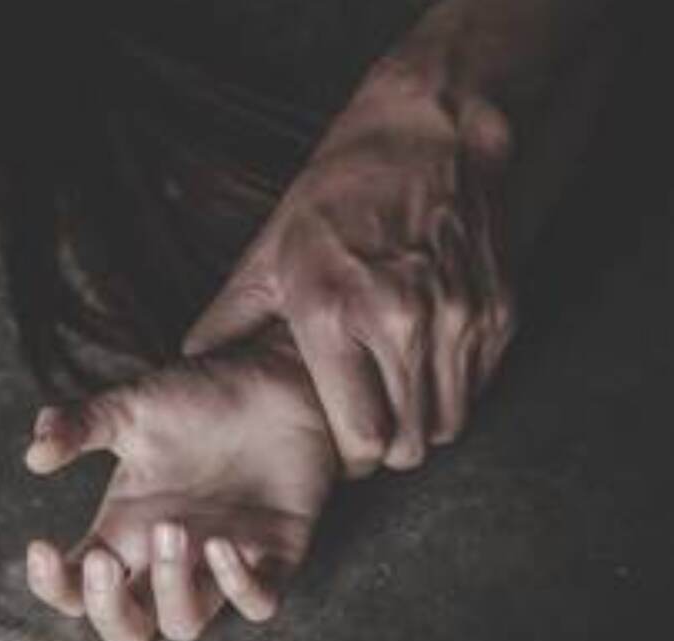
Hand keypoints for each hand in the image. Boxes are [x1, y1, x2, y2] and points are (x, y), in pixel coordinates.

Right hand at [23, 332, 338, 640]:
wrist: (276, 378)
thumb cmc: (199, 398)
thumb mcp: (131, 407)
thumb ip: (80, 425)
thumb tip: (34, 454)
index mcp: (124, 530)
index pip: (76, 588)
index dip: (53, 585)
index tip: (42, 546)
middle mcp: (165, 559)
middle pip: (126, 629)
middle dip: (108, 609)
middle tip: (102, 560)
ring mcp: (217, 564)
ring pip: (185, 625)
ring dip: (172, 591)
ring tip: (173, 529)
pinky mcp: (275, 556)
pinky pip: (258, 603)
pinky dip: (240, 587)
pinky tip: (224, 544)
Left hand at [183, 71, 516, 475]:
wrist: (427, 134)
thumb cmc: (338, 195)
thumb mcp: (269, 253)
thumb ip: (229, 317)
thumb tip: (192, 359)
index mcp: (333, 312)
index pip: (361, 436)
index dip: (351, 457)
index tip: (341, 444)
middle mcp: (401, 320)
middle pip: (408, 443)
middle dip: (387, 450)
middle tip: (369, 430)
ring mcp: (457, 317)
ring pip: (448, 422)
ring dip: (422, 425)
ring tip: (396, 402)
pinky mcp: (498, 310)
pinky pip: (478, 385)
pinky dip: (454, 391)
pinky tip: (426, 367)